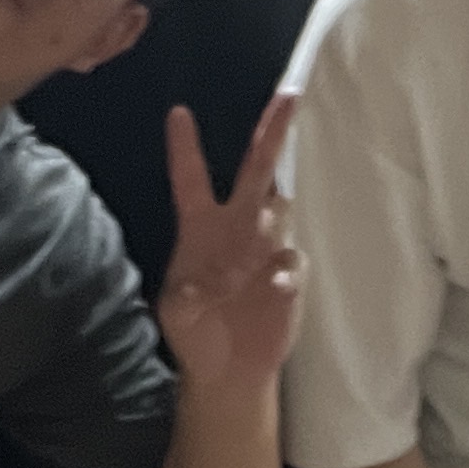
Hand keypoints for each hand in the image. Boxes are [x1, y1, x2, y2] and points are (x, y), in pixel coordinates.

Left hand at [155, 98, 302, 395]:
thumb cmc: (194, 333)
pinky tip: (272, 288)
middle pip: (257, 171)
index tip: (178, 113)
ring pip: (282, 207)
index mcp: (201, 229)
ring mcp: (267, 250)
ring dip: (279, 203)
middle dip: (272, 135)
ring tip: (271, 214)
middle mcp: (238, 229)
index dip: (185, 148)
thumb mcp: (177, 315)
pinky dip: (283, 272)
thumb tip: (199, 288)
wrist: (228, 370)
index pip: (192, 179)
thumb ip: (184, 299)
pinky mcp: (289, 278)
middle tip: (288, 97)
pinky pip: (291, 262)